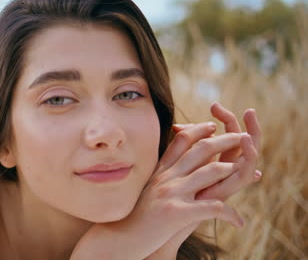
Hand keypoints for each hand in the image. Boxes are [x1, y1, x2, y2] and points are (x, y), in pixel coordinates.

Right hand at [72, 107, 252, 259]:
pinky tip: (238, 222)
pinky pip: (211, 208)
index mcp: (160, 171)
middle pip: (201, 150)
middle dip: (225, 141)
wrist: (118, 238)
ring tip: (247, 171)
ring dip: (232, 170)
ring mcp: (171, 194)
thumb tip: (175, 172)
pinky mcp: (176, 213)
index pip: (181, 141)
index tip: (213, 126)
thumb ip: (161, 178)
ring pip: (210, 172)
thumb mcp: (147, 190)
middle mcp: (166, 178)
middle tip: (242, 137)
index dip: (199, 130)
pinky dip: (229, 214)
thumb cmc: (133, 216)